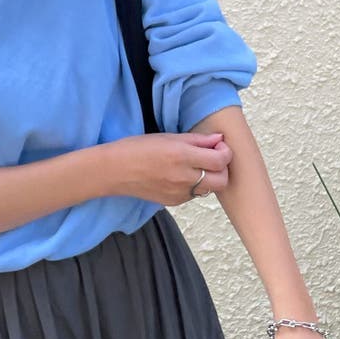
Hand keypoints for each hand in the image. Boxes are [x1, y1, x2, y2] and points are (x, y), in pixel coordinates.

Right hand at [108, 131, 231, 204]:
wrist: (114, 171)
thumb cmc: (137, 148)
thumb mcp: (168, 136)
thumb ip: (197, 139)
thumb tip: (219, 139)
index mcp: (182, 155)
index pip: (220, 160)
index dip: (225, 152)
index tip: (218, 146)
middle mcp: (184, 177)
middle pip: (222, 180)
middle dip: (222, 168)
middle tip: (212, 158)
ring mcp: (180, 193)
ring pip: (209, 189)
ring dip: (209, 178)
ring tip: (195, 166)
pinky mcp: (174, 202)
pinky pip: (194, 194)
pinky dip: (194, 185)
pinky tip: (180, 176)